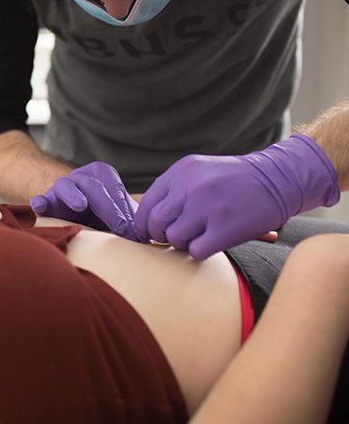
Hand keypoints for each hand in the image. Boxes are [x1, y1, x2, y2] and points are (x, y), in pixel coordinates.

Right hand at [30, 161, 143, 239]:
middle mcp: (80, 177)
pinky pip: (40, 199)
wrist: (67, 208)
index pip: (114, 188)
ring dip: (73, 195)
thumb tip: (149, 236)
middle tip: (121, 228)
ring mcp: (60, 188)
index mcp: (100, 174)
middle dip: (109, 208)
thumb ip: (129, 217)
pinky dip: (40, 202)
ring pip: (65, 186)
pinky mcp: (45, 201)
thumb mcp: (115, 210)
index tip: (133, 230)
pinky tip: (40, 208)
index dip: (124, 208)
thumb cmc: (97, 211)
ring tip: (80, 206)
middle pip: (93, 187)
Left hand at [135, 134, 340, 259]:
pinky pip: (196, 251)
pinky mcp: (226, 228)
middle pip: (156, 224)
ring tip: (198, 237)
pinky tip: (211, 243)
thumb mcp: (200, 171)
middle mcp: (191, 188)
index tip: (149, 233)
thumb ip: (174, 190)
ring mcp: (208, 208)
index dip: (144, 224)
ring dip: (182, 244)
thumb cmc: (235, 180)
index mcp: (181, 172)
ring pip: (174, 240)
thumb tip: (146, 220)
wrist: (279, 179)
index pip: (146, 205)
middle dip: (160, 236)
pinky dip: (200, 252)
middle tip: (174, 237)